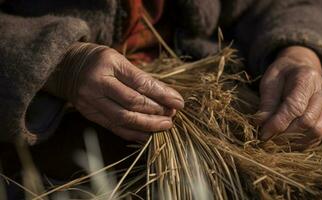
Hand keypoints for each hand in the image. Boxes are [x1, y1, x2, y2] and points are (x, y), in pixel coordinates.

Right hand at [45, 43, 183, 141]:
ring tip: (165, 125)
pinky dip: (133, 133)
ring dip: (148, 124)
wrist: (66, 67)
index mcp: (109, 63)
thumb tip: (167, 95)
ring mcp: (90, 101)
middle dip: (157, 111)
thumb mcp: (119, 59)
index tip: (178, 101)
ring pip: (123, 118)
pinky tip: (148, 135)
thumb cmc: (99, 61)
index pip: (141, 83)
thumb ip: (141, 77)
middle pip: (132, 102)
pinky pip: (114, 127)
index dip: (162, 94)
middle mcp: (97, 83)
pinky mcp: (89, 114)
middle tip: (173, 114)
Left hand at [256, 46, 321, 147]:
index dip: (278, 123)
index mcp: (307, 78)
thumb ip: (267, 102)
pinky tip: (288, 142)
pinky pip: (319, 136)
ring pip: (316, 131)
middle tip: (267, 139)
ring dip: (294, 141)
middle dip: (285, 134)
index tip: (263, 134)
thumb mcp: (269, 82)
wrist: (299, 69)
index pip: (295, 107)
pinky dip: (303, 142)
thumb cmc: (281, 76)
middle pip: (307, 121)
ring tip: (276, 141)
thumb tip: (260, 123)